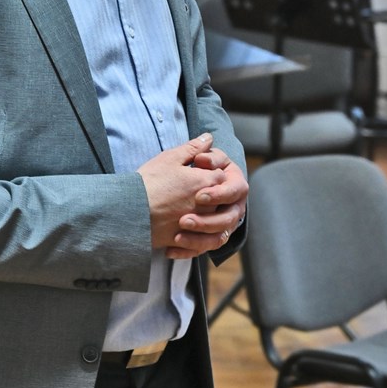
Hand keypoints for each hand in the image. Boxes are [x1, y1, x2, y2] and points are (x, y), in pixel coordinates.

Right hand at [138, 133, 228, 253]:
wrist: (130, 210)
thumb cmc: (149, 182)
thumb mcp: (170, 158)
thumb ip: (193, 148)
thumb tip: (209, 138)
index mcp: (205, 182)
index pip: (222, 176)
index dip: (212, 171)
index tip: (199, 170)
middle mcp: (206, 205)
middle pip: (222, 200)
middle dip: (212, 194)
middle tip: (193, 190)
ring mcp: (198, 224)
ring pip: (213, 223)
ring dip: (207, 217)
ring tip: (189, 210)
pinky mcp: (185, 239)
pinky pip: (199, 242)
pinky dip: (195, 238)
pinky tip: (183, 230)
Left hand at [166, 143, 247, 259]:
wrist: (151, 197)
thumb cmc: (171, 173)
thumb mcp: (178, 160)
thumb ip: (195, 151)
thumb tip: (208, 137)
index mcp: (230, 182)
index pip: (235, 189)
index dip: (219, 193)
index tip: (199, 196)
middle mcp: (230, 205)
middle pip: (228, 218)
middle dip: (206, 220)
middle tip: (184, 220)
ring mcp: (220, 224)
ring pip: (217, 237)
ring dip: (198, 238)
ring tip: (177, 235)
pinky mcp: (206, 238)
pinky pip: (202, 249)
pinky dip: (188, 250)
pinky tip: (170, 249)